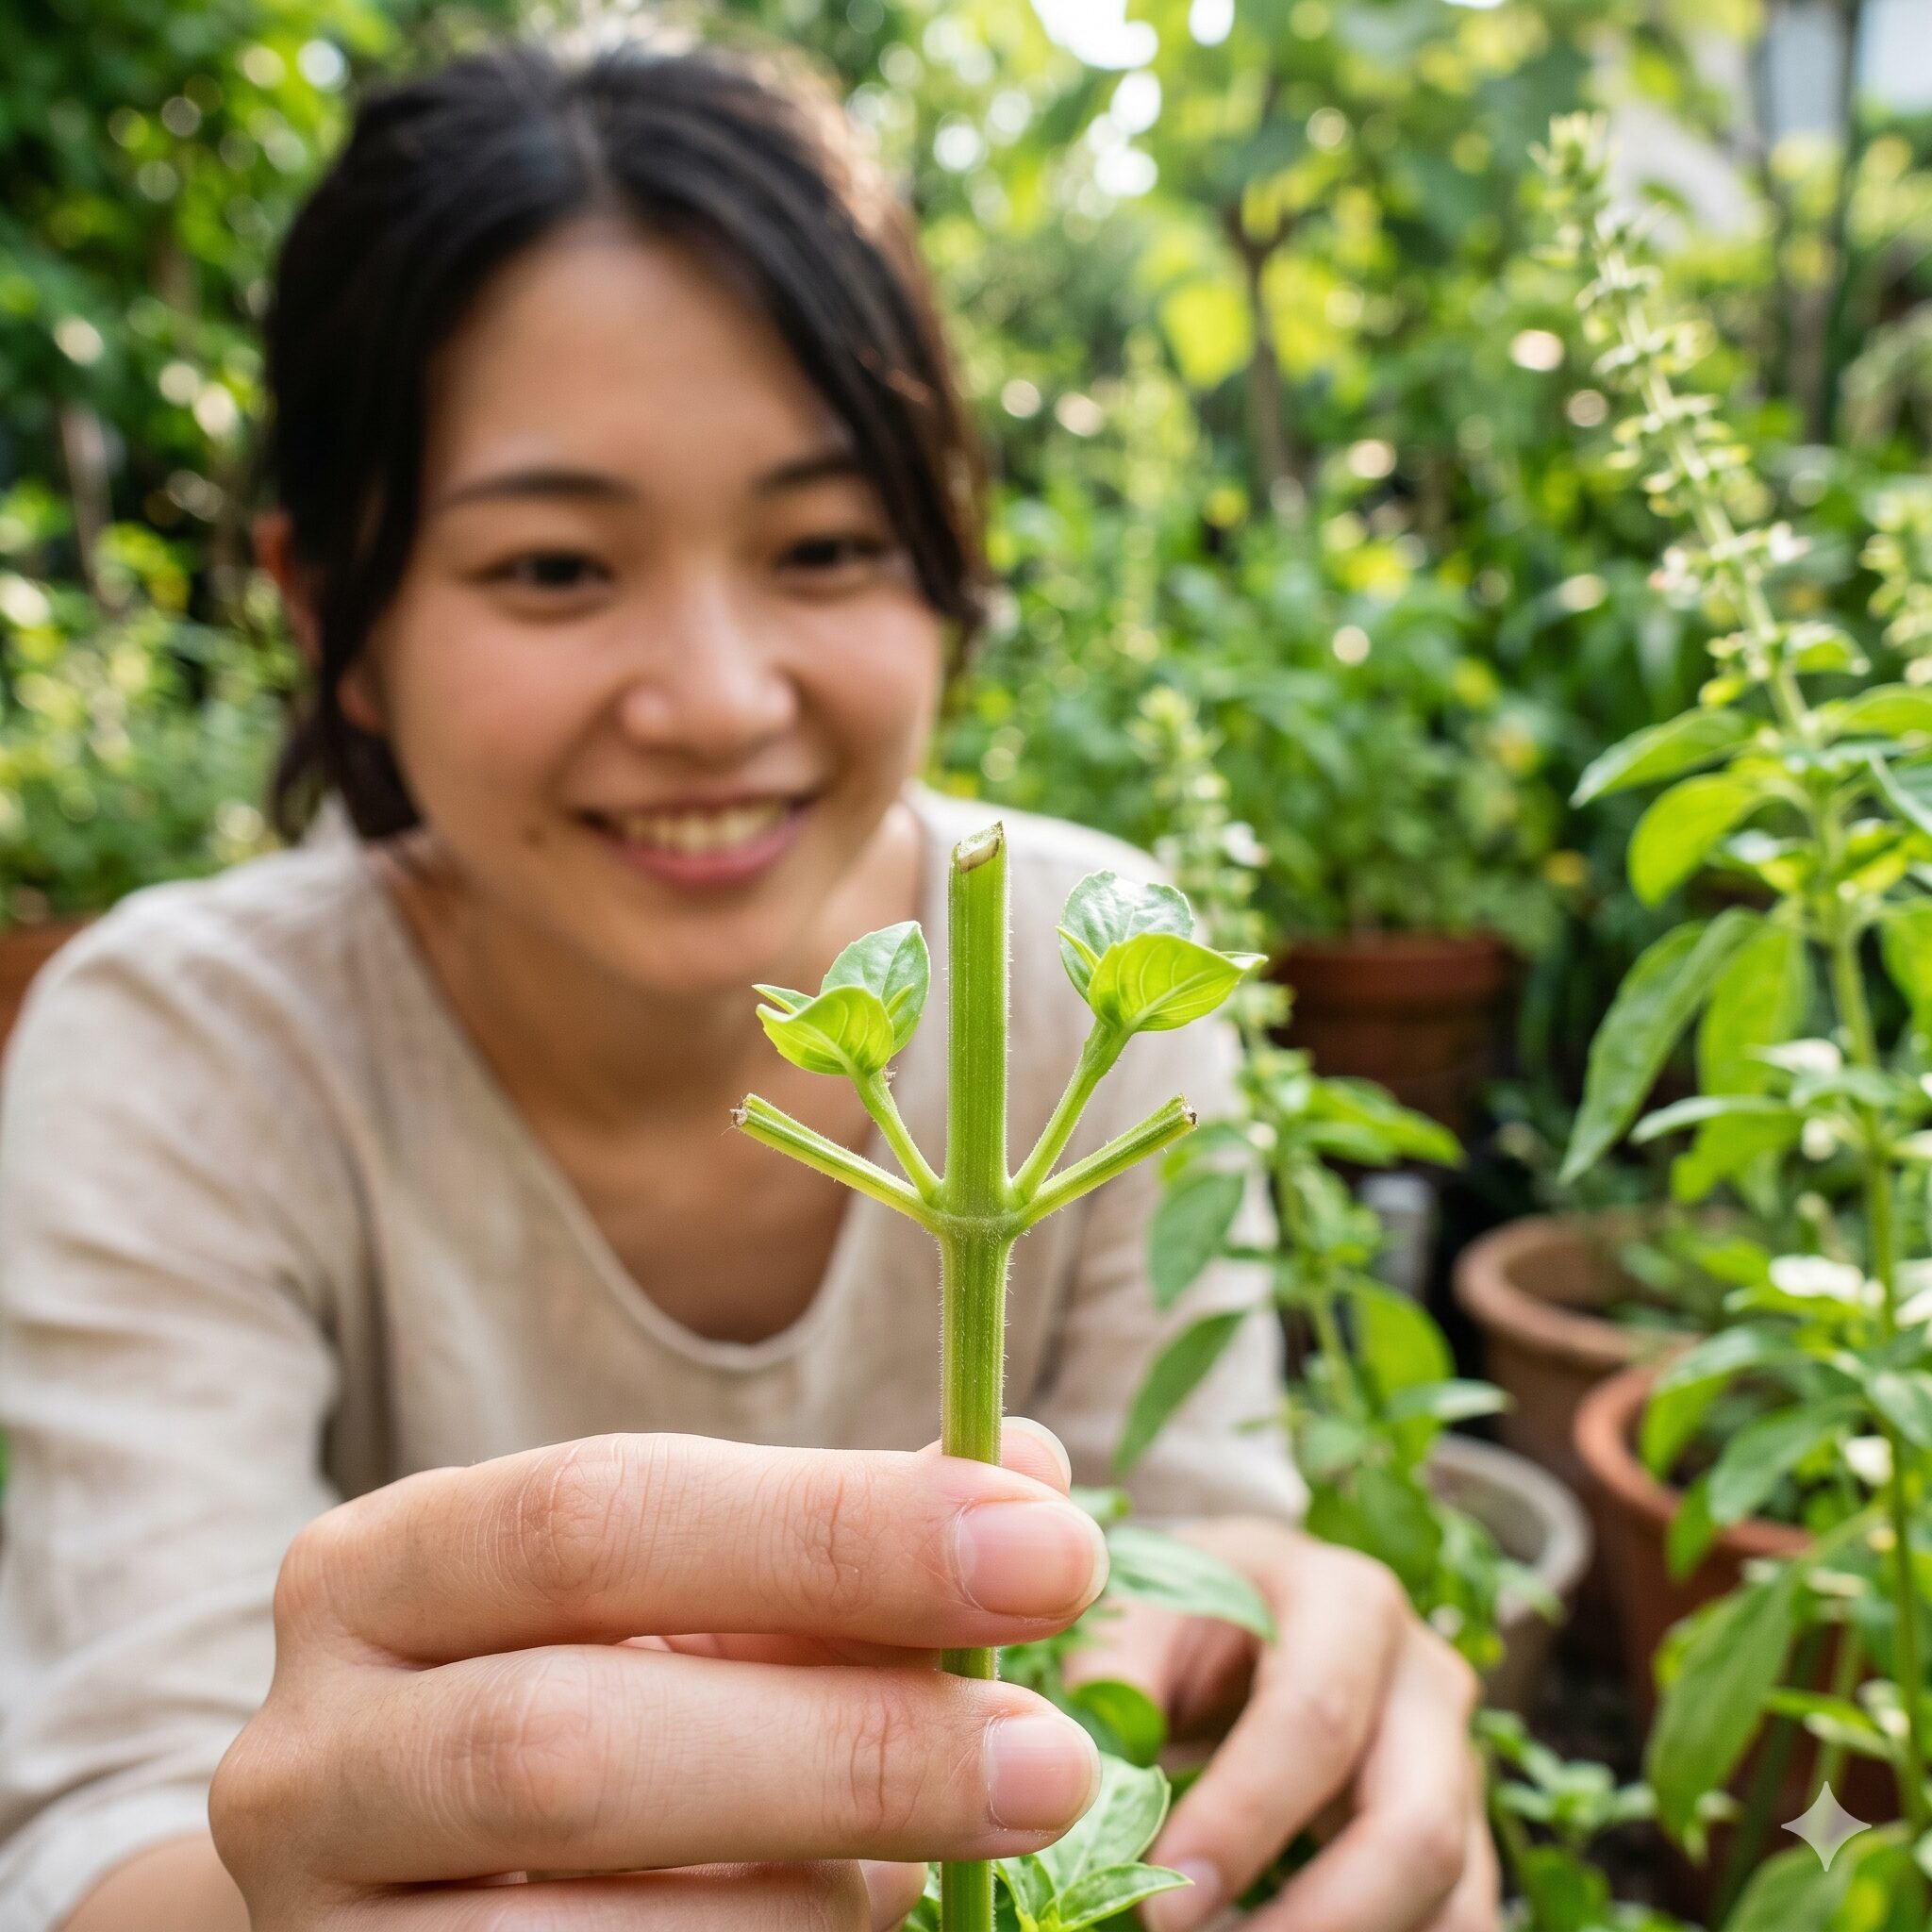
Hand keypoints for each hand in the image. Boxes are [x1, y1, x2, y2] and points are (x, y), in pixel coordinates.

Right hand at [210, 1424, 1105, 1929]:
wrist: (416, 1887)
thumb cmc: (590, 1695)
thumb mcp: (686, 1602)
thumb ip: (837, 1546)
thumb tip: (1035, 1478)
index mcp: (386, 1569)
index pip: (600, 1516)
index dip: (835, 1532)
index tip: (1048, 1550)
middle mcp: (311, 1749)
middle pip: (570, 1742)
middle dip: (842, 1746)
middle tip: (1049, 1758)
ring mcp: (319, 1931)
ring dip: (806, 1902)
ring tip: (943, 1865)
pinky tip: (854, 1927)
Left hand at [1064, 1520, 1496, 1931]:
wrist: (1248, 1612)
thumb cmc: (1189, 1614)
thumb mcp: (1142, 1617)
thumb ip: (1115, 1688)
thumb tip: (1091, 1790)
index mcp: (1346, 1601)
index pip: (1314, 1721)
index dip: (1241, 1823)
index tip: (1164, 1903)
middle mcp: (1426, 1679)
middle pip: (1417, 1827)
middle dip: (1317, 1920)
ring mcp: (1459, 1761)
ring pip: (1455, 1895)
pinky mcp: (1465, 1834)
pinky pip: (1460, 1923)